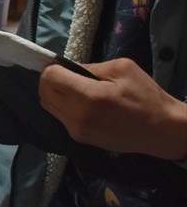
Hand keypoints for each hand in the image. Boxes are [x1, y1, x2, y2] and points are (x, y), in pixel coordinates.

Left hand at [39, 59, 186, 159]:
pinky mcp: (79, 139)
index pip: (49, 78)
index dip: (52, 68)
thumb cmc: (146, 97)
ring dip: (56, 95)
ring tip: (75, 89)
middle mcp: (77, 117)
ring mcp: (77, 131)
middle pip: (44, 93)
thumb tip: (68, 68)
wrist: (162, 130)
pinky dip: (64, 107)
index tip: (63, 66)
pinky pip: (60, 118)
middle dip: (50, 81)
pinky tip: (81, 104)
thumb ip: (90, 66)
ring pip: (49, 107)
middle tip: (66, 76)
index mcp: (89, 97)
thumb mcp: (122, 69)